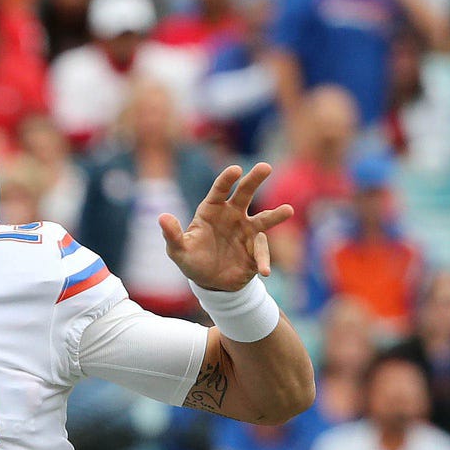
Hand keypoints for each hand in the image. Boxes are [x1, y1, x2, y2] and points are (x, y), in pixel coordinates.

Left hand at [161, 163, 293, 291]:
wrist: (210, 282)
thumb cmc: (192, 260)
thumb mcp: (178, 251)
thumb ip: (172, 235)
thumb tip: (162, 217)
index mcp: (212, 210)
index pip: (219, 190)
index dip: (227, 179)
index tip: (235, 170)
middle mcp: (233, 215)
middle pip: (245, 193)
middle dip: (254, 179)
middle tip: (265, 167)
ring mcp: (247, 231)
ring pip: (263, 219)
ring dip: (275, 215)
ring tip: (288, 210)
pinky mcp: (255, 250)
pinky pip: (261, 252)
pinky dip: (263, 261)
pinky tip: (264, 271)